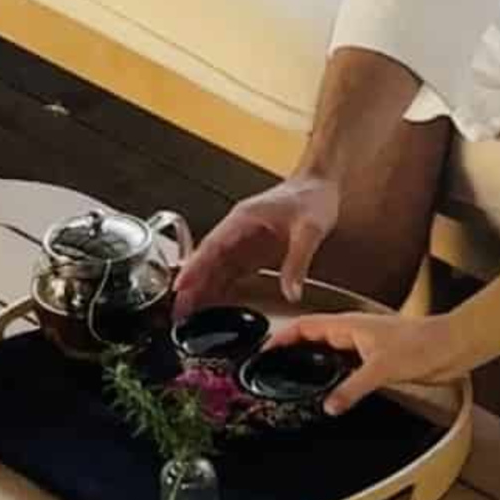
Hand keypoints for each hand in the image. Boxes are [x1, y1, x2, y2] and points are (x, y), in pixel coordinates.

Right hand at [175, 172, 342, 310]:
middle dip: (192, 285)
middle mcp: (238, 230)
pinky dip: (220, 287)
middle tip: (179, 310)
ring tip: (187, 313)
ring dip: (202, 289)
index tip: (181, 284)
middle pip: (208, 260)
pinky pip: (232, 271)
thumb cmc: (312, 197)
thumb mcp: (309, 230)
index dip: (195, 266)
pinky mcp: (254, 251)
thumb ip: (298, 262)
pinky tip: (212, 303)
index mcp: (244, 219)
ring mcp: (244, 241)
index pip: (212, 245)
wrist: (321, 186)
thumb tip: (291, 292)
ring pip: (216, 268)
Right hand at [273, 307, 470, 415]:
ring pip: (330, 351)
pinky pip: (346, 365)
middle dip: (292, 348)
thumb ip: (352, 388)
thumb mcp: (381, 368)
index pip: (306, 325)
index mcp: (349, 325)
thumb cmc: (423, 344)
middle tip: (274, 365)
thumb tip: (329, 405)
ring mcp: (365, 345)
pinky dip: (333, 373)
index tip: (265, 349)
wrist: (451, 347)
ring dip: (313, 360)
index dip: (283, 336)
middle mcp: (354, 332)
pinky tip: (332, 388)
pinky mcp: (377, 359)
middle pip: (314, 337)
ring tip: (295, 376)